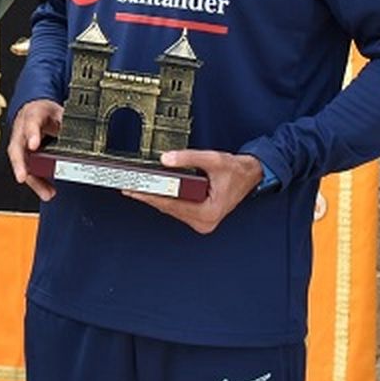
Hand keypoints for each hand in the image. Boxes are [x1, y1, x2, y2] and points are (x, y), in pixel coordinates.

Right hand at [7, 98, 62, 201]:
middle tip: (23, 177)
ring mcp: (21, 143)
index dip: (31, 134)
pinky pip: (29, 170)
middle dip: (20, 163)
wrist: (37, 111)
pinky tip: (47, 191)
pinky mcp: (24, 156)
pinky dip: (37, 182)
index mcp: (34, 114)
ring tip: (46, 193)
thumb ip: (70, 124)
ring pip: (22, 163)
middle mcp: (23, 129)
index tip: (33, 145)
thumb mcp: (61, 112)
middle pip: (17, 147)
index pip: (31, 122)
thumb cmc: (47, 114)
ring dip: (32, 180)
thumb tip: (86, 137)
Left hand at [123, 149, 262, 233]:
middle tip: (128, 187)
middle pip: (169, 208)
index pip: (172, 204)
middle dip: (148, 196)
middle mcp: (204, 222)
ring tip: (135, 187)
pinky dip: (165, 199)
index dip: (150, 195)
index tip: (134, 189)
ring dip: (155, 198)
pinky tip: (151, 191)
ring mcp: (202, 222)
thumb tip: (165, 160)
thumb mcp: (213, 159)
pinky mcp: (199, 217)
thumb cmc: (236, 170)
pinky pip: (177, 208)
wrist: (251, 174)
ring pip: (171, 209)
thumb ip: (188, 158)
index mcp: (208, 212)